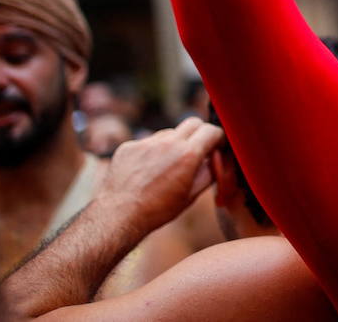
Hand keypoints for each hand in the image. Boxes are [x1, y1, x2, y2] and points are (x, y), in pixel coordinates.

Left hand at [95, 117, 223, 235]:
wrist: (118, 215)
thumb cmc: (157, 210)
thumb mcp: (191, 195)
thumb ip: (208, 173)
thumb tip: (215, 160)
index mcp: (188, 155)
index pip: (212, 131)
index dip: (218, 138)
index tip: (217, 146)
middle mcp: (168, 142)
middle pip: (193, 123)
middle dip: (199, 133)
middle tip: (197, 149)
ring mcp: (147, 142)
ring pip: (169, 133)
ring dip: (174, 143)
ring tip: (166, 167)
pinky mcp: (129, 146)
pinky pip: (148, 142)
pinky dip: (152, 152)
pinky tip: (146, 171)